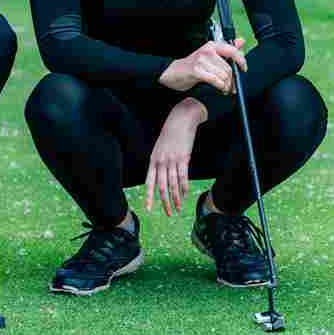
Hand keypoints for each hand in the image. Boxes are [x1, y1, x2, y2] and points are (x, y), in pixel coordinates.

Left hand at [144, 99, 205, 216]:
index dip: (149, 197)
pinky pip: (183, 176)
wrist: (180, 120)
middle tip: (169, 214)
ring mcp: (172, 160)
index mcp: (153, 161)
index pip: (149, 183)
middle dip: (165, 202)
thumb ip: (159, 163)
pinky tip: (185, 194)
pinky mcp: (183, 158)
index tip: (148, 209)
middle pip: (162, 187)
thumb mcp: (159, 148)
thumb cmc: (169, 135)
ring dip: (176, 198)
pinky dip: (184, 187)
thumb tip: (160, 177)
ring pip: (173, 184)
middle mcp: (161, 162)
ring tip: (179, 209)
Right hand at [157, 38, 246, 93]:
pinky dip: (220, 86)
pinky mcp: (196, 70)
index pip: (233, 51)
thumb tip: (241, 41)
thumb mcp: (211, 55)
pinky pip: (215, 80)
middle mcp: (208, 51)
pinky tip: (219, 88)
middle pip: (228, 68)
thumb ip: (227, 49)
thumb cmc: (193, 65)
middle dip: (232, 80)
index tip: (243, 69)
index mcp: (213, 46)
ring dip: (226, 85)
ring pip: (223, 75)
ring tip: (224, 88)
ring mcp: (201, 60)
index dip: (241, 61)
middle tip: (231, 86)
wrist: (174, 72)